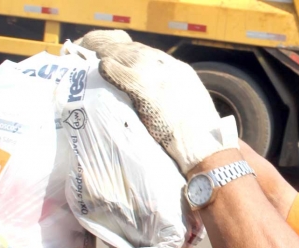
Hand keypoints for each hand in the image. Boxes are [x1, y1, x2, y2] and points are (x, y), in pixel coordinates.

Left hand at [76, 30, 237, 173]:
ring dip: (108, 54)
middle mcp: (169, 69)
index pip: (151, 55)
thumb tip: (156, 105)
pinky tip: (100, 67)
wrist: (206, 146)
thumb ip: (173, 98)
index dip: (132, 55)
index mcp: (181, 72)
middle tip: (98, 53)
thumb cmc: (200, 139)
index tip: (120, 58)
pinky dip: (109, 68)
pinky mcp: (145, 89)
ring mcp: (157, 78)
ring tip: (93, 57)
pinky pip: (120, 71)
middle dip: (116, 50)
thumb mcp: (191, 108)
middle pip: (136, 51)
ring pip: (126, 55)